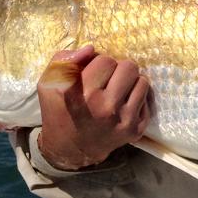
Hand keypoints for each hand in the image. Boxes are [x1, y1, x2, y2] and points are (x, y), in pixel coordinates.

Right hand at [36, 45, 150, 170]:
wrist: (69, 149)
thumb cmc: (59, 109)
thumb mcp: (50, 82)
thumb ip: (66, 59)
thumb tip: (92, 49)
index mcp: (78, 94)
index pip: (105, 60)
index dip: (98, 64)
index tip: (92, 74)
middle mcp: (102, 108)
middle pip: (129, 67)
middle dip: (118, 70)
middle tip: (108, 80)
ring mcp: (121, 120)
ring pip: (142, 80)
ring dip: (130, 82)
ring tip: (117, 90)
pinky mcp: (135, 129)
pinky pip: (147, 98)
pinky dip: (136, 97)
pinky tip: (123, 103)